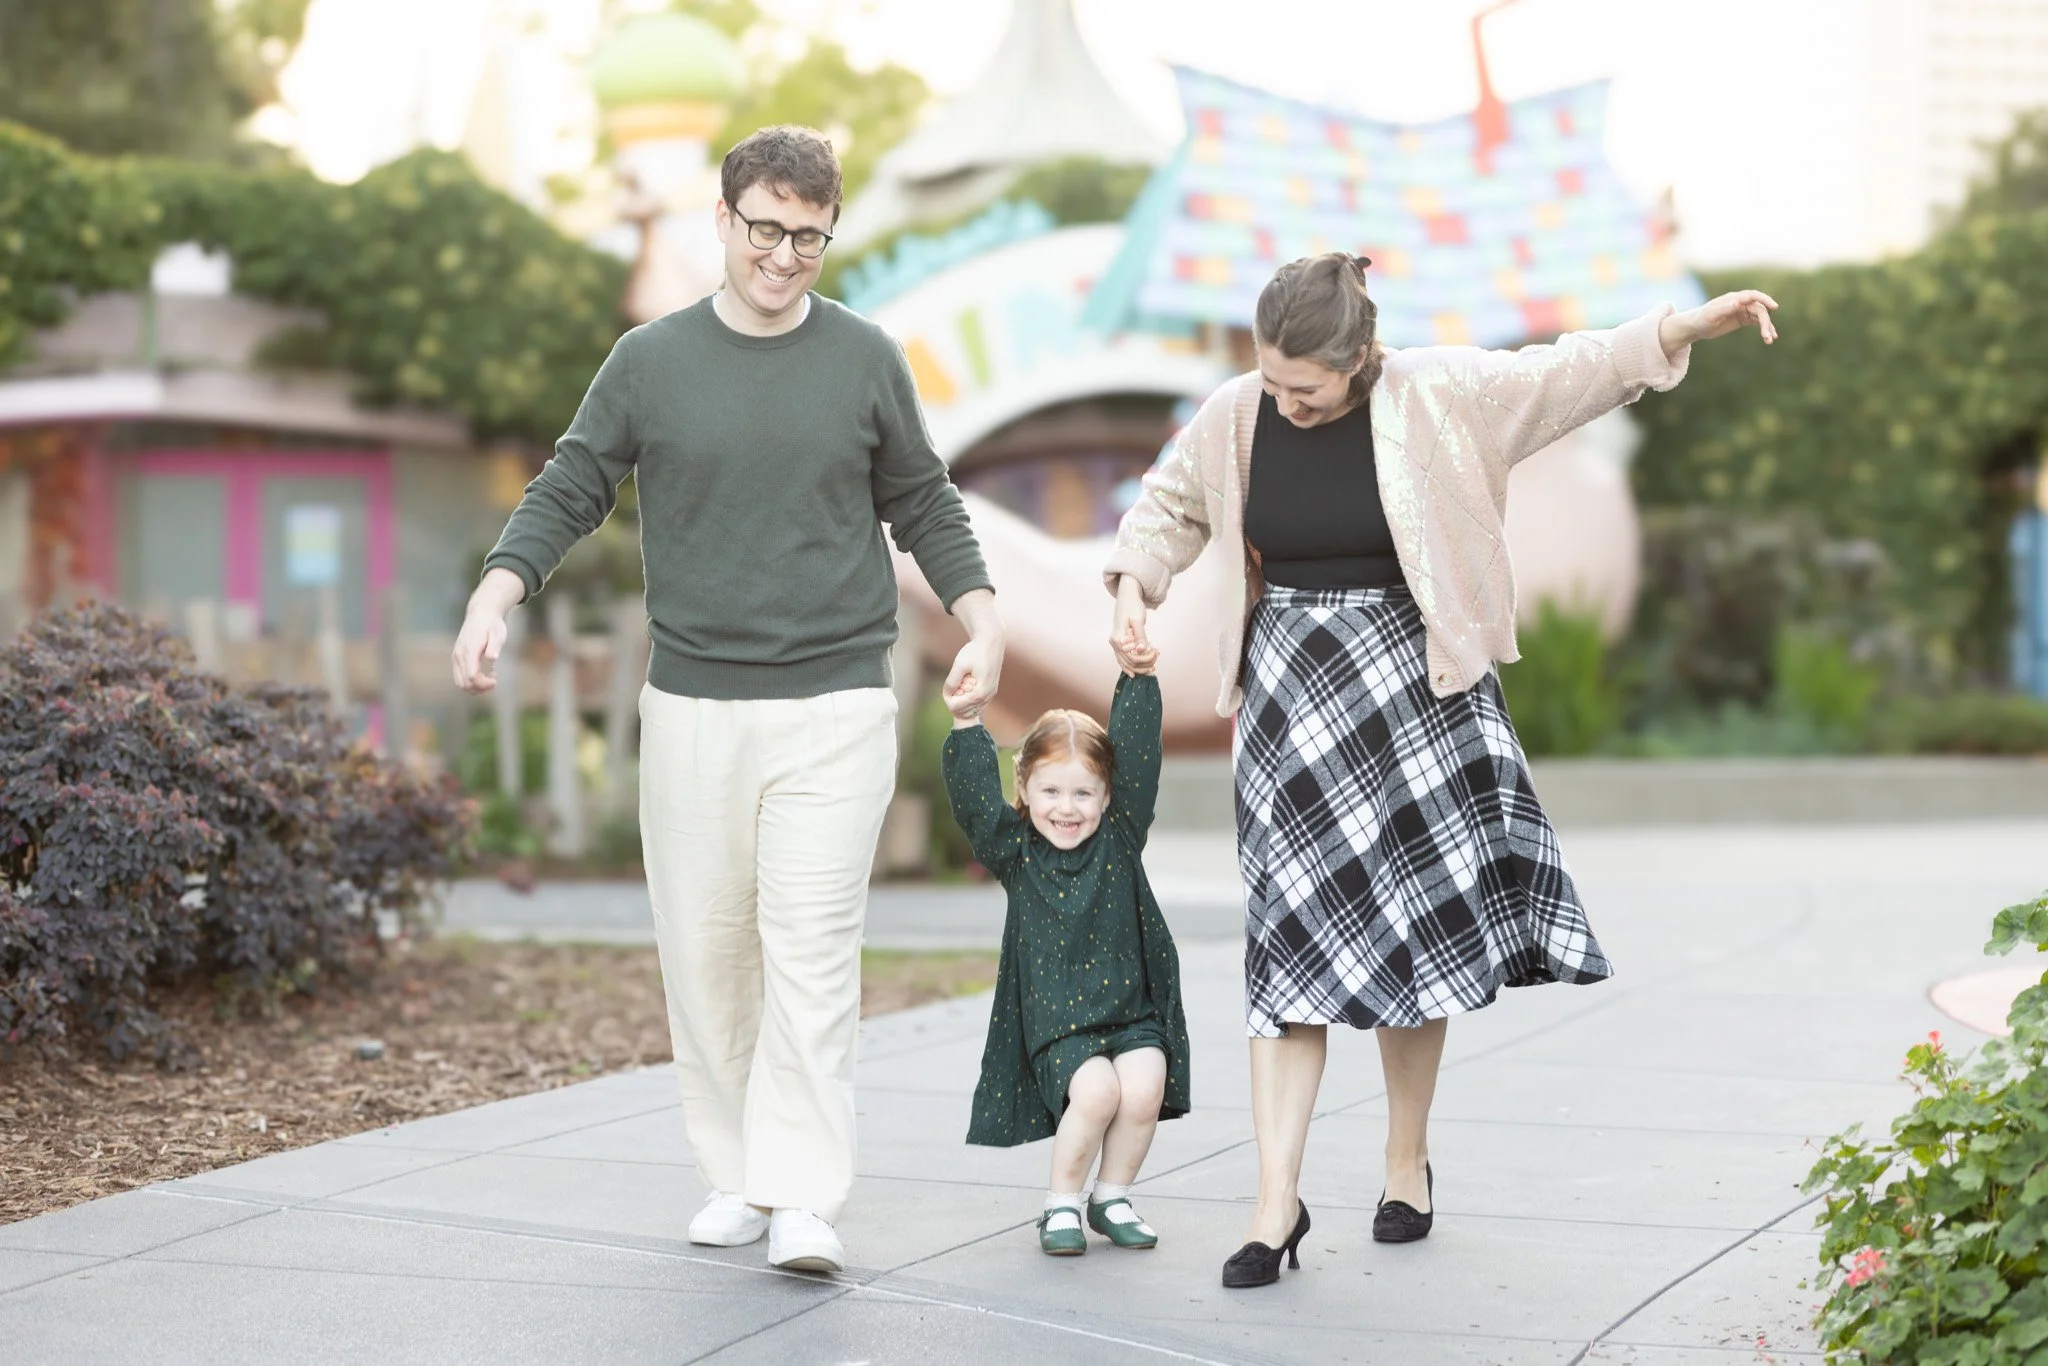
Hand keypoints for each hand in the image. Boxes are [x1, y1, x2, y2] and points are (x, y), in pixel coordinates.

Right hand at [452, 567, 524, 692]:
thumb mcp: (498, 633)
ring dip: (476, 687)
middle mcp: (459, 655)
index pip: (471, 676)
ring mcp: (456, 657)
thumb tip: (492, 658)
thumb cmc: (492, 624)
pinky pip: (460, 677)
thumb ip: (494, 645)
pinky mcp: (457, 658)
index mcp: (469, 650)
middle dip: (480, 688)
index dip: (484, 683)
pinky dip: (472, 682)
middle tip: (494, 680)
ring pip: (460, 683)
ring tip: (491, 677)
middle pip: (464, 683)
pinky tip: (485, 674)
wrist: (481, 614)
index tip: (495, 679)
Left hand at [944, 589, 1003, 716]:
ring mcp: (991, 695)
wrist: (991, 641)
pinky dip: (968, 702)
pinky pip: (978, 705)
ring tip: (957, 687)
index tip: (946, 689)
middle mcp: (988, 696)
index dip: (948, 700)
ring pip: (972, 712)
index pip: (958, 707)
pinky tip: (963, 689)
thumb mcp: (960, 664)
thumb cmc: (975, 651)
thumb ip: (952, 681)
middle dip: (954, 703)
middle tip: (951, 688)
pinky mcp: (991, 691)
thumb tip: (947, 695)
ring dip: (961, 703)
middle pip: (965, 712)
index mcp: (980, 691)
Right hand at [1109, 576, 1152, 672]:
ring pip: (1126, 663)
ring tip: (1153, 666)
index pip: (1132, 657)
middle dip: (1144, 664)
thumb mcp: (1138, 620)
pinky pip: (1124, 659)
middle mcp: (1114, 643)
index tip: (1157, 652)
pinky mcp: (1120, 642)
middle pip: (1129, 662)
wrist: (1127, 596)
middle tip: (1157, 661)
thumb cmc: (1132, 606)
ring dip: (1139, 667)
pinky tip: (1138, 672)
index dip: (1146, 658)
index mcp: (1118, 639)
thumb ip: (1140, 635)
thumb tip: (1142, 649)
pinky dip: (1131, 665)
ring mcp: (1116, 644)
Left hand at [1661, 290, 1778, 355]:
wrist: (1696, 327)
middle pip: (1759, 310)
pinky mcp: (1742, 319)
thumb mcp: (1711, 315)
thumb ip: (1725, 308)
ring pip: (1760, 317)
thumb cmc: (1701, 319)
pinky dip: (1764, 329)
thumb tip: (1738, 302)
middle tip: (1768, 337)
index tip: (1774, 307)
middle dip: (1765, 322)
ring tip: (1770, 340)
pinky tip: (1769, 338)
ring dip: (1767, 327)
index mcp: (1734, 298)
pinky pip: (1757, 322)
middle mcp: (1740, 303)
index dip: (1765, 300)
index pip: (1753, 296)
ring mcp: (1743, 311)